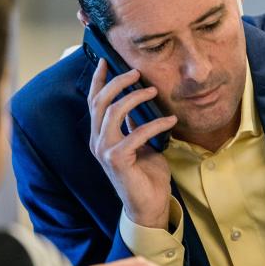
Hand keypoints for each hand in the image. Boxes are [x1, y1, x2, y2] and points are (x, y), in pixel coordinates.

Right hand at [88, 59, 177, 229]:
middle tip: (136, 72)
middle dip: (116, 82)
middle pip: (100, 102)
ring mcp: (105, 151)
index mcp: (99, 135)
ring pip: (113, 113)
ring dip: (135, 98)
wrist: (149, 204)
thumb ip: (134, 124)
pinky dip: (155, 124)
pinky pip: (135, 134)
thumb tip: (139, 99)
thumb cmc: (145, 174)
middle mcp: (97, 141)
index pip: (94, 101)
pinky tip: (170, 120)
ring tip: (153, 91)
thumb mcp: (140, 142)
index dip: (99, 79)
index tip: (106, 60)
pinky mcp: (118, 161)